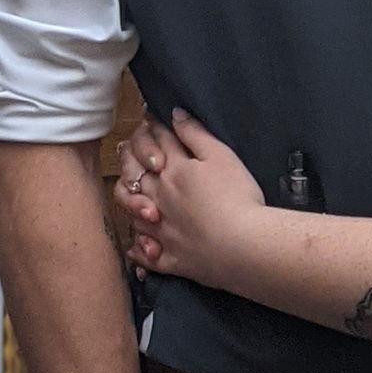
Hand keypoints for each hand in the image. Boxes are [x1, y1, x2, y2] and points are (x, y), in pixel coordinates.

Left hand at [118, 109, 265, 289]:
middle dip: (130, 158)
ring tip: (131, 196)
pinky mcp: (170, 258)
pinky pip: (146, 255)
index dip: (155, 127)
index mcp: (174, 170)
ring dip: (130, 201)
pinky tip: (137, 247)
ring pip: (133, 213)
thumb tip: (174, 114)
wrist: (243, 244)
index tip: (151, 118)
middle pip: (135, 174)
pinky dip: (139, 250)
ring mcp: (161, 230)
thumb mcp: (221, 156)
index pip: (159, 142)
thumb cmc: (236, 196)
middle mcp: (160, 198)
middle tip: (128, 149)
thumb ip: (196, 134)